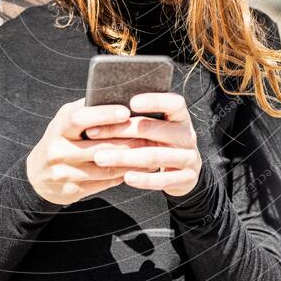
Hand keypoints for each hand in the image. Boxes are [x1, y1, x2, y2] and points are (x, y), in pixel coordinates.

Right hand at [26, 98, 159, 204]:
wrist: (37, 175)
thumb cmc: (61, 138)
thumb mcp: (67, 120)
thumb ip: (88, 109)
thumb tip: (119, 95)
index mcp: (59, 127)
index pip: (80, 118)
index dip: (104, 115)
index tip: (126, 111)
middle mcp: (58, 149)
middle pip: (97, 146)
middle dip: (126, 141)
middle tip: (150, 135)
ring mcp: (63, 172)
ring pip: (104, 168)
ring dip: (130, 160)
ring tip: (150, 152)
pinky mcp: (71, 190)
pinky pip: (103, 183)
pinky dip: (123, 175)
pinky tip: (138, 168)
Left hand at [84, 92, 202, 196]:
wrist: (185, 171)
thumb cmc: (160, 141)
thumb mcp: (156, 126)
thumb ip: (138, 117)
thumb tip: (104, 107)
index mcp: (180, 116)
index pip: (174, 103)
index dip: (155, 101)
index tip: (131, 102)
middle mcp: (187, 134)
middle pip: (156, 130)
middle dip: (122, 131)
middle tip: (91, 133)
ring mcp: (189, 157)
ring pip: (155, 155)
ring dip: (125, 157)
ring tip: (100, 158)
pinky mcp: (187, 178)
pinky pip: (163, 179)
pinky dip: (143, 179)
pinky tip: (125, 177)